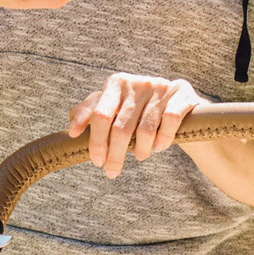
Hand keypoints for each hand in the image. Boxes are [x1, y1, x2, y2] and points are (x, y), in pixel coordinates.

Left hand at [67, 73, 207, 178]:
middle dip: (115, 155)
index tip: (96, 161)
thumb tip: (71, 130)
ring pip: (146, 130)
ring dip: (141, 151)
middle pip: (121, 127)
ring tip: (140, 156)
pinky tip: (159, 147)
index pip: (100, 115)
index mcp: (116, 83)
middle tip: (112, 172)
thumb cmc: (137, 110)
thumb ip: (88, 114)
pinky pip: (169, 122)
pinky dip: (163, 140)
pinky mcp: (181, 94)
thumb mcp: (111, 107)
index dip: (96, 141)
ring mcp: (160, 87)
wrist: (177, 103)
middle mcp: (137, 82)